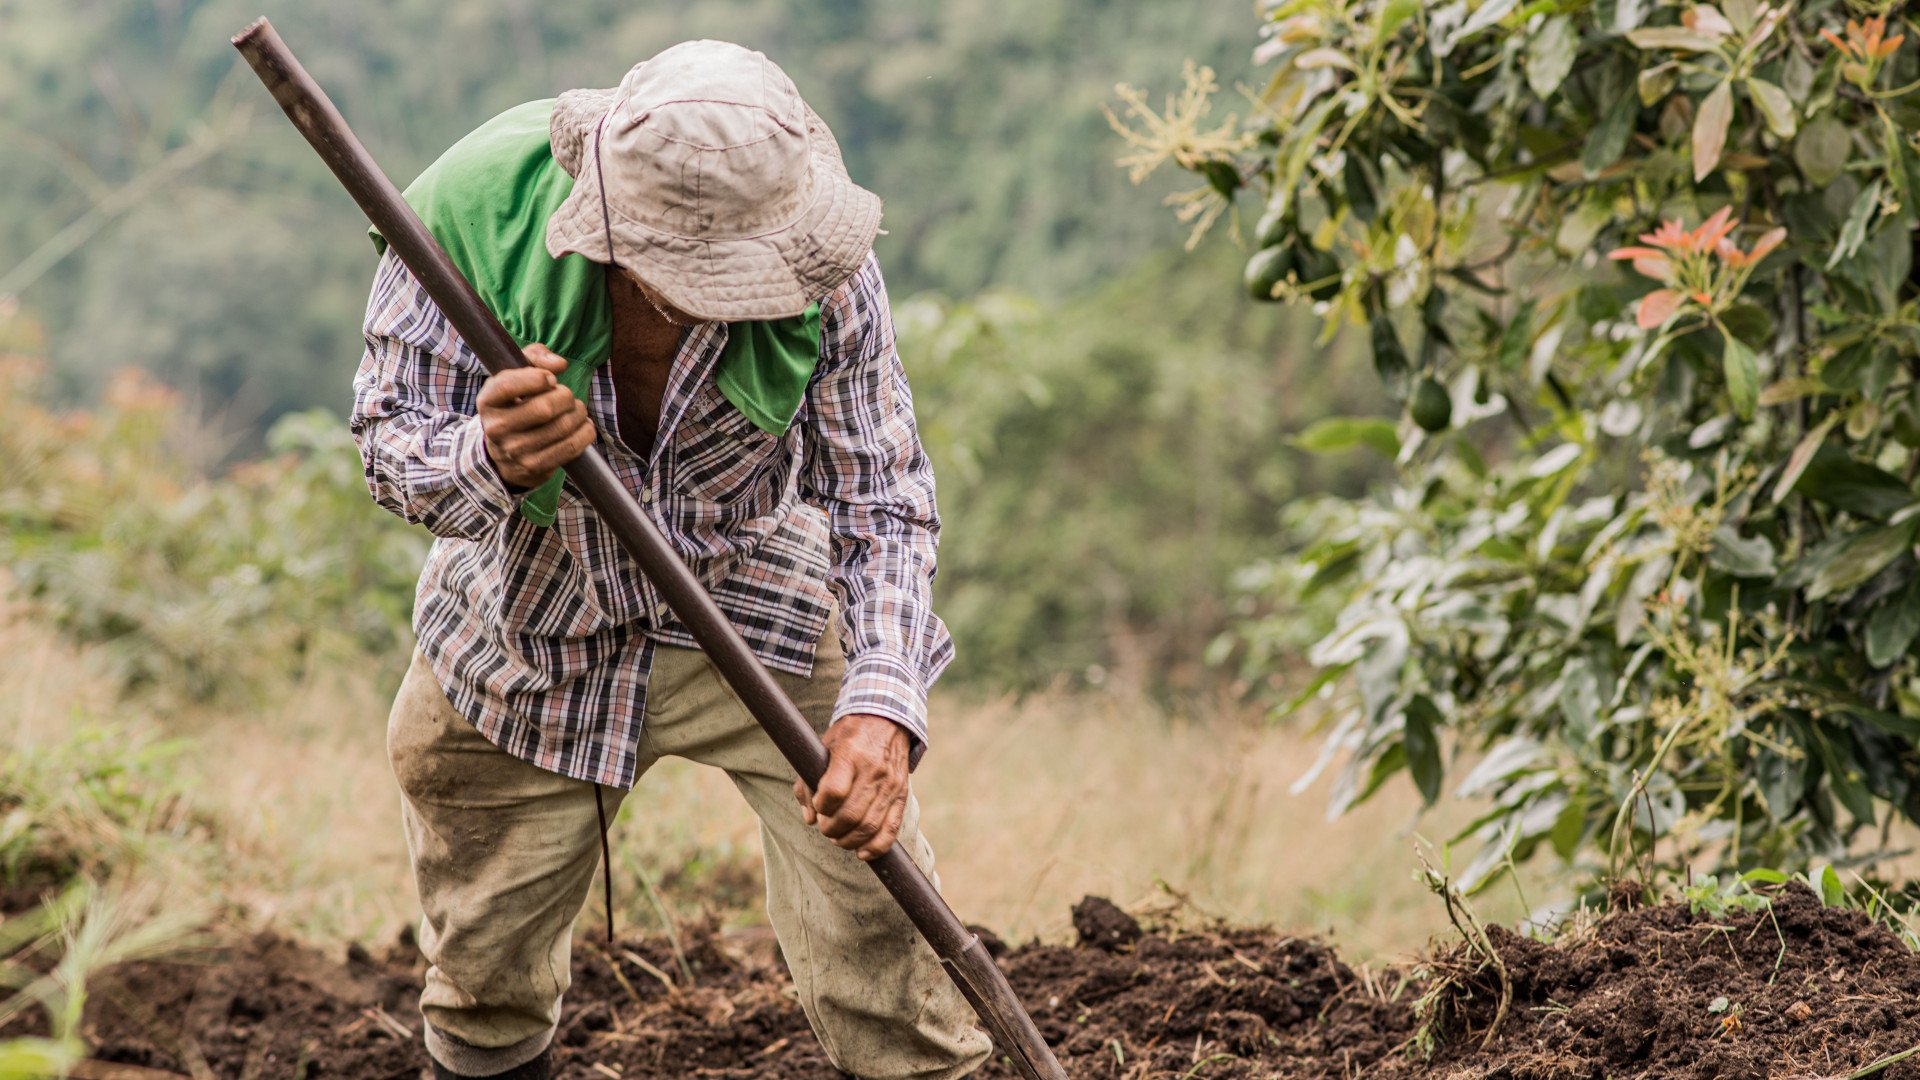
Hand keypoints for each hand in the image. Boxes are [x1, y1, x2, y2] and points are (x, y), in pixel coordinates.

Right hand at [479, 344, 596, 489]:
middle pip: (544, 408)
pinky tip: (582, 426)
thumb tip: (559, 365)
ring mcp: (514, 451)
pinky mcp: (534, 467)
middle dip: (565, 396)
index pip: (508, 386)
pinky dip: (585, 432)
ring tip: (576, 410)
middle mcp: (496, 428)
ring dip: (578, 413)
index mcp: (487, 401)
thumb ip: (536, 356)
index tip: (550, 379)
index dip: (538, 378)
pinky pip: (571, 447)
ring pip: (561, 427)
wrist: (505, 452)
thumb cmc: (516, 403)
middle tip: (566, 396)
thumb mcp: (517, 374)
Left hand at [793, 714, 910, 860]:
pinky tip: (862, 852)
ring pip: (869, 826)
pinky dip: (876, 846)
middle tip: (825, 828)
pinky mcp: (901, 794)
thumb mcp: (823, 748)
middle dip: (831, 829)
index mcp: (851, 754)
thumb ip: (808, 783)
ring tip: (838, 838)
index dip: (822, 806)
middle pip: (850, 815)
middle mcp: (874, 770)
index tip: (819, 806)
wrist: (887, 720)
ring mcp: (891, 784)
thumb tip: (809, 819)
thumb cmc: (849, 735)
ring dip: (849, 840)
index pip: (834, 792)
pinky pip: (891, 828)